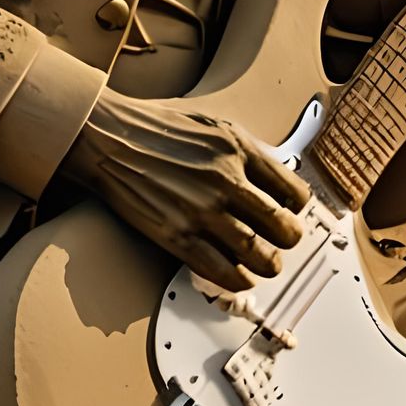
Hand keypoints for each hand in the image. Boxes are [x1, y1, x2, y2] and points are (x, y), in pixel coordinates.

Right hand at [65, 90, 308, 306]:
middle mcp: (226, 181)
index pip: (294, 192)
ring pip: (259, 256)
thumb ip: (245, 152)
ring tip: (266, 264)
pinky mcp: (177, 236)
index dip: (296, 209)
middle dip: (288, 241)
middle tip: (282, 243)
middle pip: (283, 228)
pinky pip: (221, 271)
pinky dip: (237, 279)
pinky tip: (239, 276)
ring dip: (268, 265)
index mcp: (239, 150)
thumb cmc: (157, 129)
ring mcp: (202, 211)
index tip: (289, 213)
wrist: (109, 139)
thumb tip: (273, 178)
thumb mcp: (213, 126)